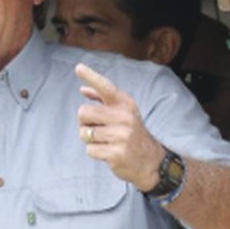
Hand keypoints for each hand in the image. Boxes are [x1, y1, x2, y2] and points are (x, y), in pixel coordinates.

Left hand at [75, 63, 165, 189]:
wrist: (151, 161)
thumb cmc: (131, 133)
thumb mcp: (122, 113)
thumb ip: (102, 100)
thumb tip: (83, 89)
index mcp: (125, 103)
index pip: (106, 87)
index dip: (91, 76)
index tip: (78, 67)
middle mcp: (124, 116)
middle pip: (83, 112)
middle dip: (84, 122)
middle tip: (99, 128)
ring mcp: (121, 135)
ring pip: (84, 133)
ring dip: (90, 139)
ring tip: (106, 141)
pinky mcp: (116, 153)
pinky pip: (90, 150)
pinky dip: (95, 152)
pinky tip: (108, 152)